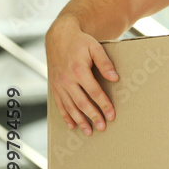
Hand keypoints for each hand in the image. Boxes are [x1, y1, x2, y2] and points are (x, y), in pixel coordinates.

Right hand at [45, 16, 117, 134]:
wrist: (59, 37)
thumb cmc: (81, 42)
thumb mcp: (95, 47)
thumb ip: (105, 63)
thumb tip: (115, 78)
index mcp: (79, 71)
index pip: (94, 92)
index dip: (104, 105)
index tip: (112, 115)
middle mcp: (67, 80)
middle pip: (82, 103)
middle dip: (93, 117)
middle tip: (102, 128)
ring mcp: (59, 84)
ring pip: (70, 107)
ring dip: (80, 121)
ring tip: (89, 132)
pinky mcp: (54, 86)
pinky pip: (59, 104)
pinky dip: (66, 116)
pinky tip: (72, 125)